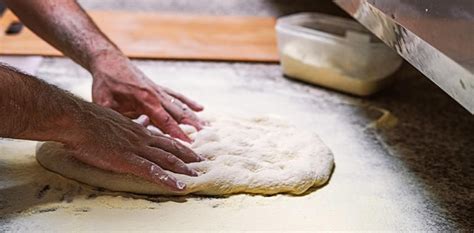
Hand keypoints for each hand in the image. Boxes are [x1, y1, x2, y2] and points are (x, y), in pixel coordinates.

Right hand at [66, 103, 203, 190]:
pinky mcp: (128, 159)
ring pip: (166, 159)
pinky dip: (167, 180)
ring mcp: (136, 148)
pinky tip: (178, 186)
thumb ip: (130, 123)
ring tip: (195, 176)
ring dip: (183, 168)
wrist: (77, 120)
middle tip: (201, 161)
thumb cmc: (89, 121)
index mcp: (137, 130)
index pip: (163, 138)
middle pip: (171, 147)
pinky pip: (152, 171)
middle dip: (188, 155)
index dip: (178, 143)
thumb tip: (142, 121)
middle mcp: (141, 138)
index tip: (189, 148)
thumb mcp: (114, 119)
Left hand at [89, 51, 204, 142]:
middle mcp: (155, 94)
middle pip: (177, 113)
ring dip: (194, 116)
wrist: (108, 59)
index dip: (176, 132)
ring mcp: (158, 90)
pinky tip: (201, 108)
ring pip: (180, 105)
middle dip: (192, 126)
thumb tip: (127, 133)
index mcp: (144, 99)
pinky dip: (188, 102)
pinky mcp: (158, 88)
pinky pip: (176, 96)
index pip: (163, 120)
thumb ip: (116, 118)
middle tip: (206, 137)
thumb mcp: (103, 102)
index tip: (188, 143)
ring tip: (207, 127)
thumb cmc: (105, 82)